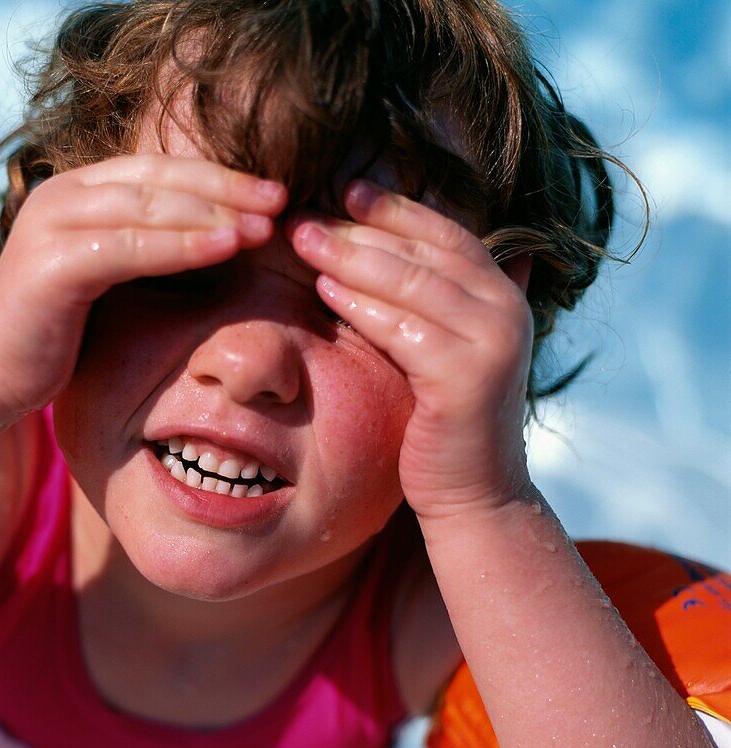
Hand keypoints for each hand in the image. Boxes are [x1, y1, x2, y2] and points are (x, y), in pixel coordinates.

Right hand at [0, 154, 286, 416]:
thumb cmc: (54, 338)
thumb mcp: (104, 280)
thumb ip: (142, 250)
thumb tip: (210, 241)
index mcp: (76, 193)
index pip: (159, 170)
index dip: (218, 176)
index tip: (271, 193)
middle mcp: (61, 196)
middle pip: (160, 179)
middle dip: (226, 186)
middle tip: (281, 200)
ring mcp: (53, 224)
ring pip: (149, 206)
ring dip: (214, 211)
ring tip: (267, 223)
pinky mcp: (53, 264)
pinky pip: (132, 247)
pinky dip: (182, 245)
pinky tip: (227, 246)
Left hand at [289, 180, 534, 520]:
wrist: (475, 495)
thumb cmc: (444, 426)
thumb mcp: (442, 354)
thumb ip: (433, 307)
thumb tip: (400, 261)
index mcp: (502, 296)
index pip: (445, 234)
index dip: (395, 209)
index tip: (344, 189)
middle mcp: (506, 310)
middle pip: (425, 250)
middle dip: (361, 228)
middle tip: (305, 212)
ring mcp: (492, 341)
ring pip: (414, 283)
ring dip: (353, 257)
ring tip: (303, 239)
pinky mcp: (466, 377)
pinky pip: (405, 330)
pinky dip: (363, 306)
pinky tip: (323, 291)